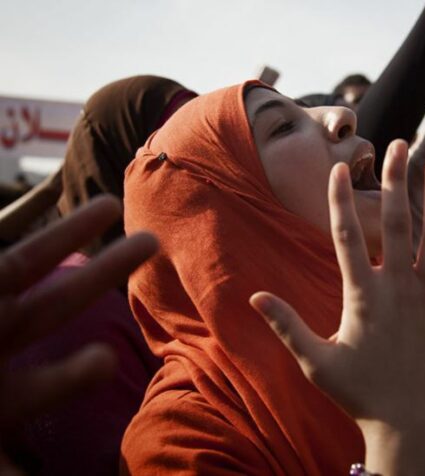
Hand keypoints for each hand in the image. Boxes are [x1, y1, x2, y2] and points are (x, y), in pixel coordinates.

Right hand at [0, 196, 157, 474]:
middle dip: (103, 273)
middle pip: (56, 302)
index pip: (41, 384)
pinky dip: (21, 211)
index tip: (104, 361)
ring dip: (67, 231)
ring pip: (28, 259)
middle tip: (152, 246)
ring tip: (106, 204)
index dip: (71, 376)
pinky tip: (47, 191)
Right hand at [251, 140, 424, 474]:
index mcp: (362, 297)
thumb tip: (253, 297)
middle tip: (398, 145)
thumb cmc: (360, 394)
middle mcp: (397, 289)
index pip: (347, 238)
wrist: (410, 424)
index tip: (336, 170)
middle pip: (396, 224)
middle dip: (394, 182)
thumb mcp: (315, 361)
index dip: (339, 201)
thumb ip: (286, 324)